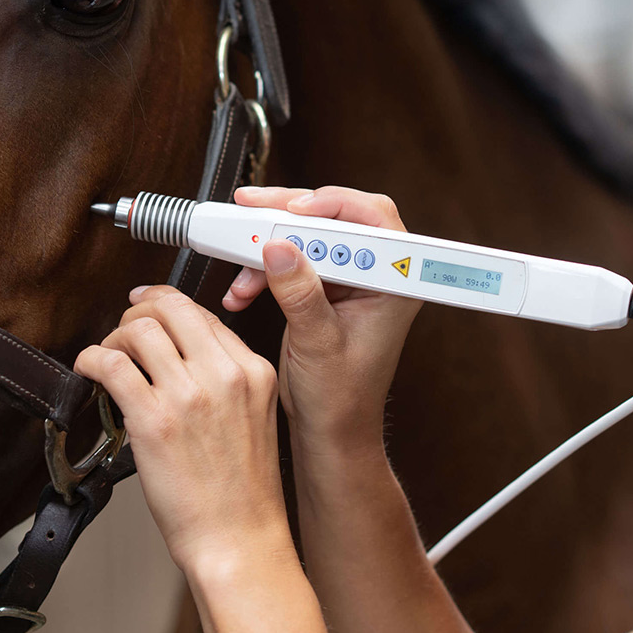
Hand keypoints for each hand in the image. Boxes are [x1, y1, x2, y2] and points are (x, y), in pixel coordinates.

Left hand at [74, 289, 287, 571]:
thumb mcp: (256, 418)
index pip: (204, 314)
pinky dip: (91, 359)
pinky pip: (110, 364)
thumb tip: (181, 356)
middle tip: (122, 330)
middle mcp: (225, 374)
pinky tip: (88, 371)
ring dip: (113, 337)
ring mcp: (190, 395)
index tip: (147, 309)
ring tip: (107, 358)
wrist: (239, 540)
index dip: (167, 307)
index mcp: (254, 371)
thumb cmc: (243, 494)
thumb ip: (227, 381)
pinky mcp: (154, 420)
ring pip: (138, 329)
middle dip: (138, 310)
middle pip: (171, 307)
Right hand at [222, 185, 422, 452]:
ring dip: (268, 245)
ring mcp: (348, 280)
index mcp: (394, 284)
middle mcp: (375, 275)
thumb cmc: (343, 398)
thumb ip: (301, 294)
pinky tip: (243, 289)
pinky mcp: (323, 287)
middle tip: (251, 208)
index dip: (334, 205)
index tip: (294, 210)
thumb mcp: (320, 344)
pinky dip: (263, 268)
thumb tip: (280, 249)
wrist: (330, 428)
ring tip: (238, 260)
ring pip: (308, 236)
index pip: (373, 220)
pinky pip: (291, 259)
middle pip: (335, 219)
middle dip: (288, 215)